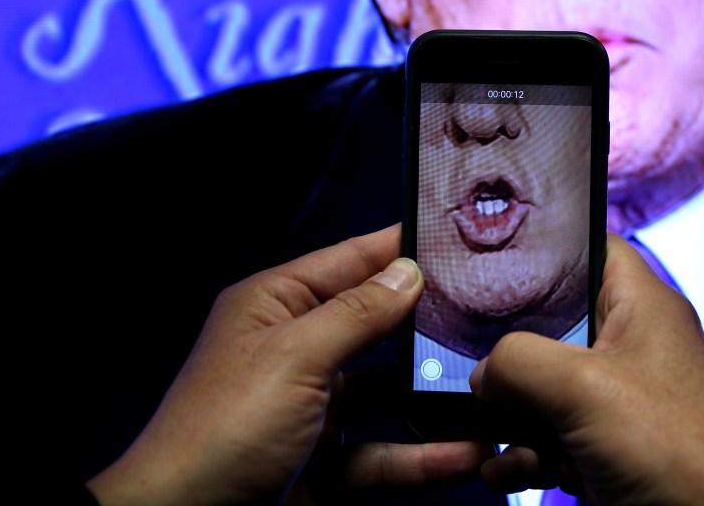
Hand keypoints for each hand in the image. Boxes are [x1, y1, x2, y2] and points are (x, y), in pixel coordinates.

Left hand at [87, 225, 486, 505]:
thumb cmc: (214, 434)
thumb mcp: (294, 358)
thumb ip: (356, 315)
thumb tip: (406, 273)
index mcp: (273, 307)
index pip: (347, 262)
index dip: (397, 250)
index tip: (450, 239)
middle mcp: (292, 352)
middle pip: (373, 328)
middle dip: (425, 325)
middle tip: (486, 313)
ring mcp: (308, 411)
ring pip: (385, 396)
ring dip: (433, 398)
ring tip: (489, 392)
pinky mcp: (320, 464)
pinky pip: (382, 454)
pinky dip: (423, 456)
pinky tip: (464, 452)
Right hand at [470, 233, 703, 505]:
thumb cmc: (683, 450)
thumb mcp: (583, 388)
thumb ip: (519, 361)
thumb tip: (483, 373)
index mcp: (641, 305)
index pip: (590, 248)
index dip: (546, 250)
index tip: (494, 262)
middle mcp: (632, 346)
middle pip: (552, 330)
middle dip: (508, 360)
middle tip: (475, 376)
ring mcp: (622, 402)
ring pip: (547, 393)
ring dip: (510, 420)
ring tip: (484, 443)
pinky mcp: (613, 449)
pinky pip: (556, 440)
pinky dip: (527, 456)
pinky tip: (506, 472)